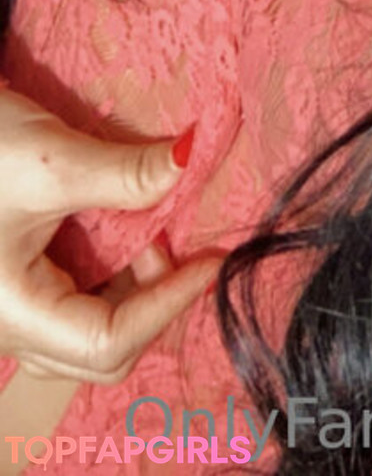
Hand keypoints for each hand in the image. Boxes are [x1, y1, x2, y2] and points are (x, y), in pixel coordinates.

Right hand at [0, 86, 221, 384]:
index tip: (212, 260)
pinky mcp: (15, 291)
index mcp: (12, 314)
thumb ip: (123, 174)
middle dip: (152, 303)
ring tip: (150, 234)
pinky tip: (124, 236)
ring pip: (88, 334)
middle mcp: (7, 330)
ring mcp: (10, 314)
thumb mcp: (50, 158)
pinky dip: (112, 280)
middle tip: (178, 243)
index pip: (106, 343)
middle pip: (100, 353)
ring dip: (134, 292)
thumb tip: (191, 161)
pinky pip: (73, 308)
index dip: (168, 304)